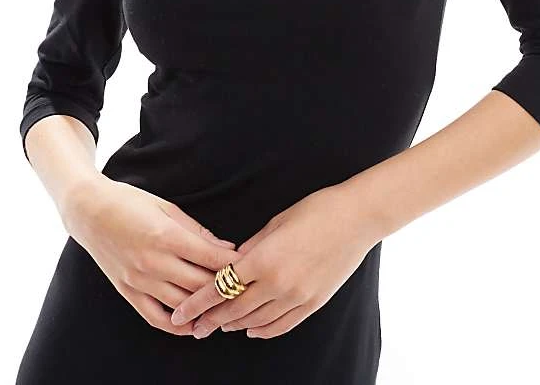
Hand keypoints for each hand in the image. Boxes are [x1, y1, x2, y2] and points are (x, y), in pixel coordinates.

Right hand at [64, 177, 238, 335]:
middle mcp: (154, 262)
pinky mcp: (127, 291)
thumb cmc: (131, 202)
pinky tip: (193, 325)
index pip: (210, 257)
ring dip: (205, 308)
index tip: (249, 265)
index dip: (233, 263)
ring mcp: (139, 280)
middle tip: (243, 288)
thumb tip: (225, 247)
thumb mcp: (168, 207)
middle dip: (224, 287)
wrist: (90, 212)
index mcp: (167, 236)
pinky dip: (176, 325)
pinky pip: (155, 317)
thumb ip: (197, 231)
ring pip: (181, 304)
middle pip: (200, 284)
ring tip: (224, 307)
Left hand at [170, 184, 377, 339]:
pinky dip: (263, 330)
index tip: (181, 313)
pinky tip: (252, 330)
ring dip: (234, 325)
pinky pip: (281, 325)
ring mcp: (297, 296)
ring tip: (220, 326)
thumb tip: (234, 261)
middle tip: (194, 327)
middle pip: (234, 310)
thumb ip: (252, 246)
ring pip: (256, 321)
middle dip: (211, 320)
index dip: (197, 303)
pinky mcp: (313, 303)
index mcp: (264, 258)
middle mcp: (277, 283)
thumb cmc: (318, 210)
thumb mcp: (277, 222)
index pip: (220, 287)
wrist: (358, 218)